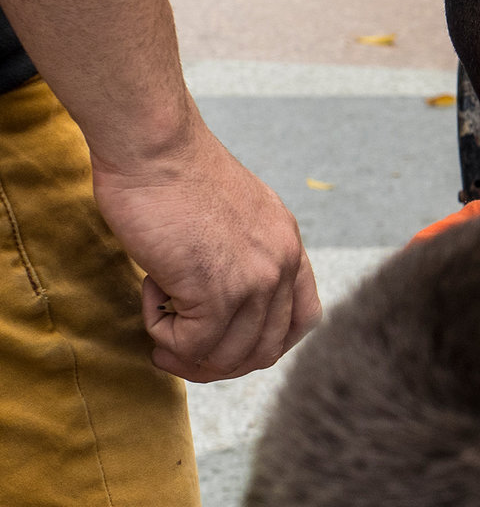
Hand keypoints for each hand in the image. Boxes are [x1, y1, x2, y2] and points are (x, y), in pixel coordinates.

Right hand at [90, 120, 319, 381]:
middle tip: (176, 352)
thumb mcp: (233, 213)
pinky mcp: (216, 291)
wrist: (155, 144)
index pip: (302, 320)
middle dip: (218, 362)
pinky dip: (164, 333)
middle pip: (266, 348)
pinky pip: (193, 344)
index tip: (224, 343)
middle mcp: (281, 265)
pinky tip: (149, 294)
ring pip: (229, 355)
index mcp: (288, 245)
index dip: (263, 343)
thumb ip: (241, 251)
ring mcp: (254, 281)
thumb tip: (220, 292)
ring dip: (186, 350)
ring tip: (158, 323)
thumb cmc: (174, 171)